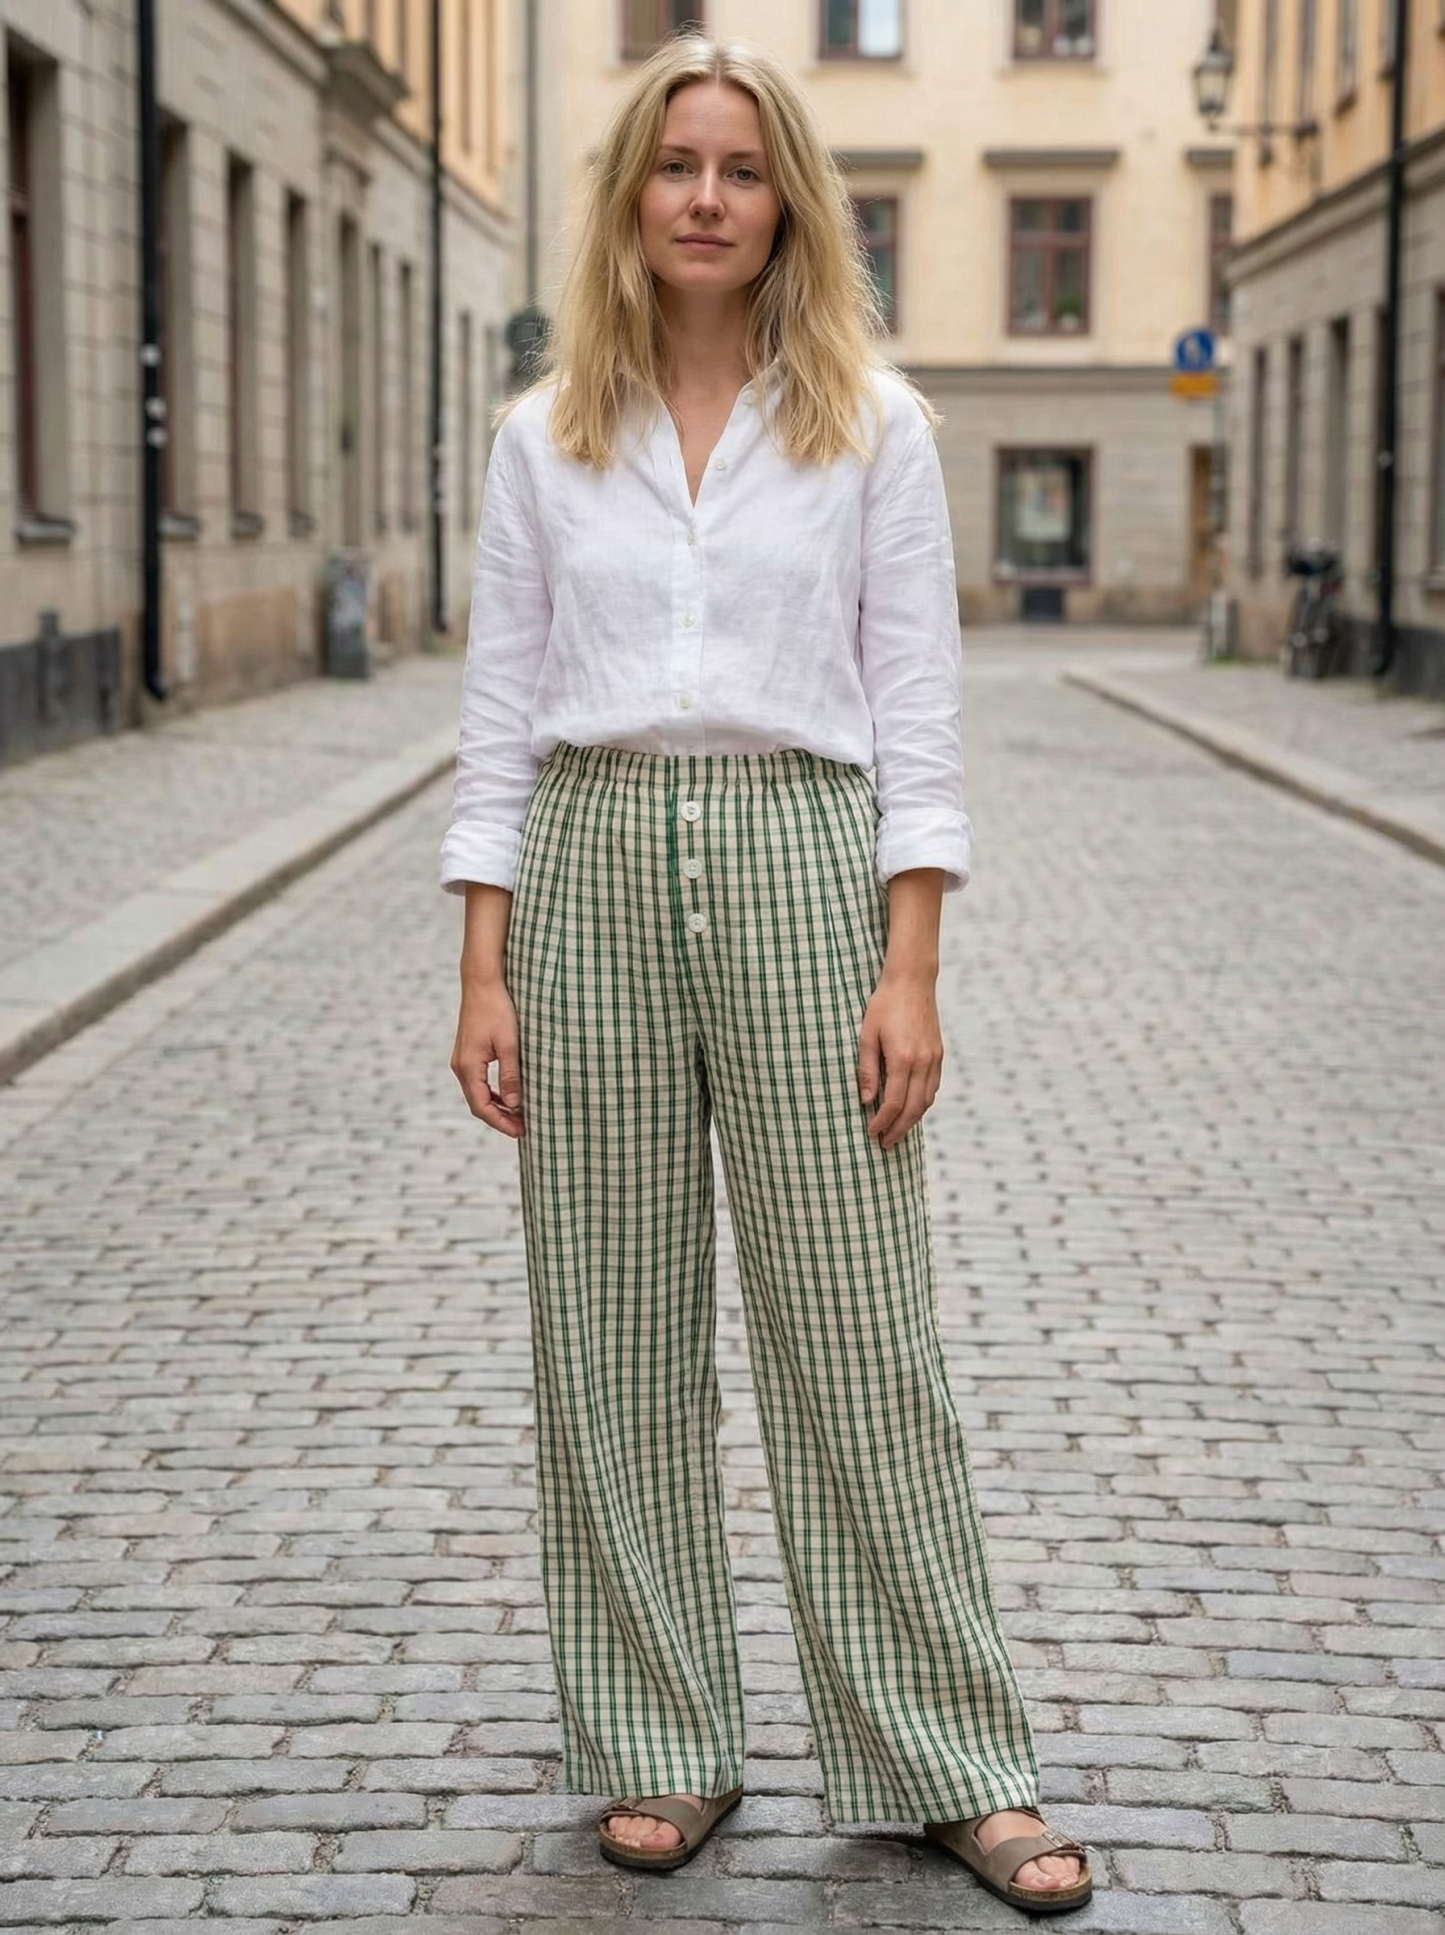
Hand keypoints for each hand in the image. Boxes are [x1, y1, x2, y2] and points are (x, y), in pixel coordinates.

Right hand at [451, 977, 524, 1137]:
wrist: (482, 983)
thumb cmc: (497, 1009)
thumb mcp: (509, 1044)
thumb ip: (511, 1075)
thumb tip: (515, 1104)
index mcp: (468, 1067)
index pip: (482, 1106)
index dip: (501, 1123)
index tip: (521, 1132)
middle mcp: (460, 1066)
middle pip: (478, 1104)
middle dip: (500, 1118)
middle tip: (524, 1128)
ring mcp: (462, 1060)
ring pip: (478, 1094)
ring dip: (497, 1106)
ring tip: (519, 1115)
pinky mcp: (467, 1054)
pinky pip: (478, 1081)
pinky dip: (493, 1092)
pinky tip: (509, 1095)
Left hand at [858, 969, 943, 1149]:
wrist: (912, 981)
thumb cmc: (883, 1005)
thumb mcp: (867, 1035)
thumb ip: (867, 1069)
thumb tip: (865, 1100)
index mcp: (903, 1058)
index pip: (894, 1102)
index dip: (882, 1122)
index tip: (872, 1132)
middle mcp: (923, 1062)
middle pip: (913, 1108)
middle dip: (899, 1129)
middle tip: (885, 1143)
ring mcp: (934, 1058)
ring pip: (926, 1100)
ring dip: (913, 1120)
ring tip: (897, 1132)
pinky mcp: (939, 1053)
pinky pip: (933, 1086)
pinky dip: (923, 1103)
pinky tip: (912, 1108)